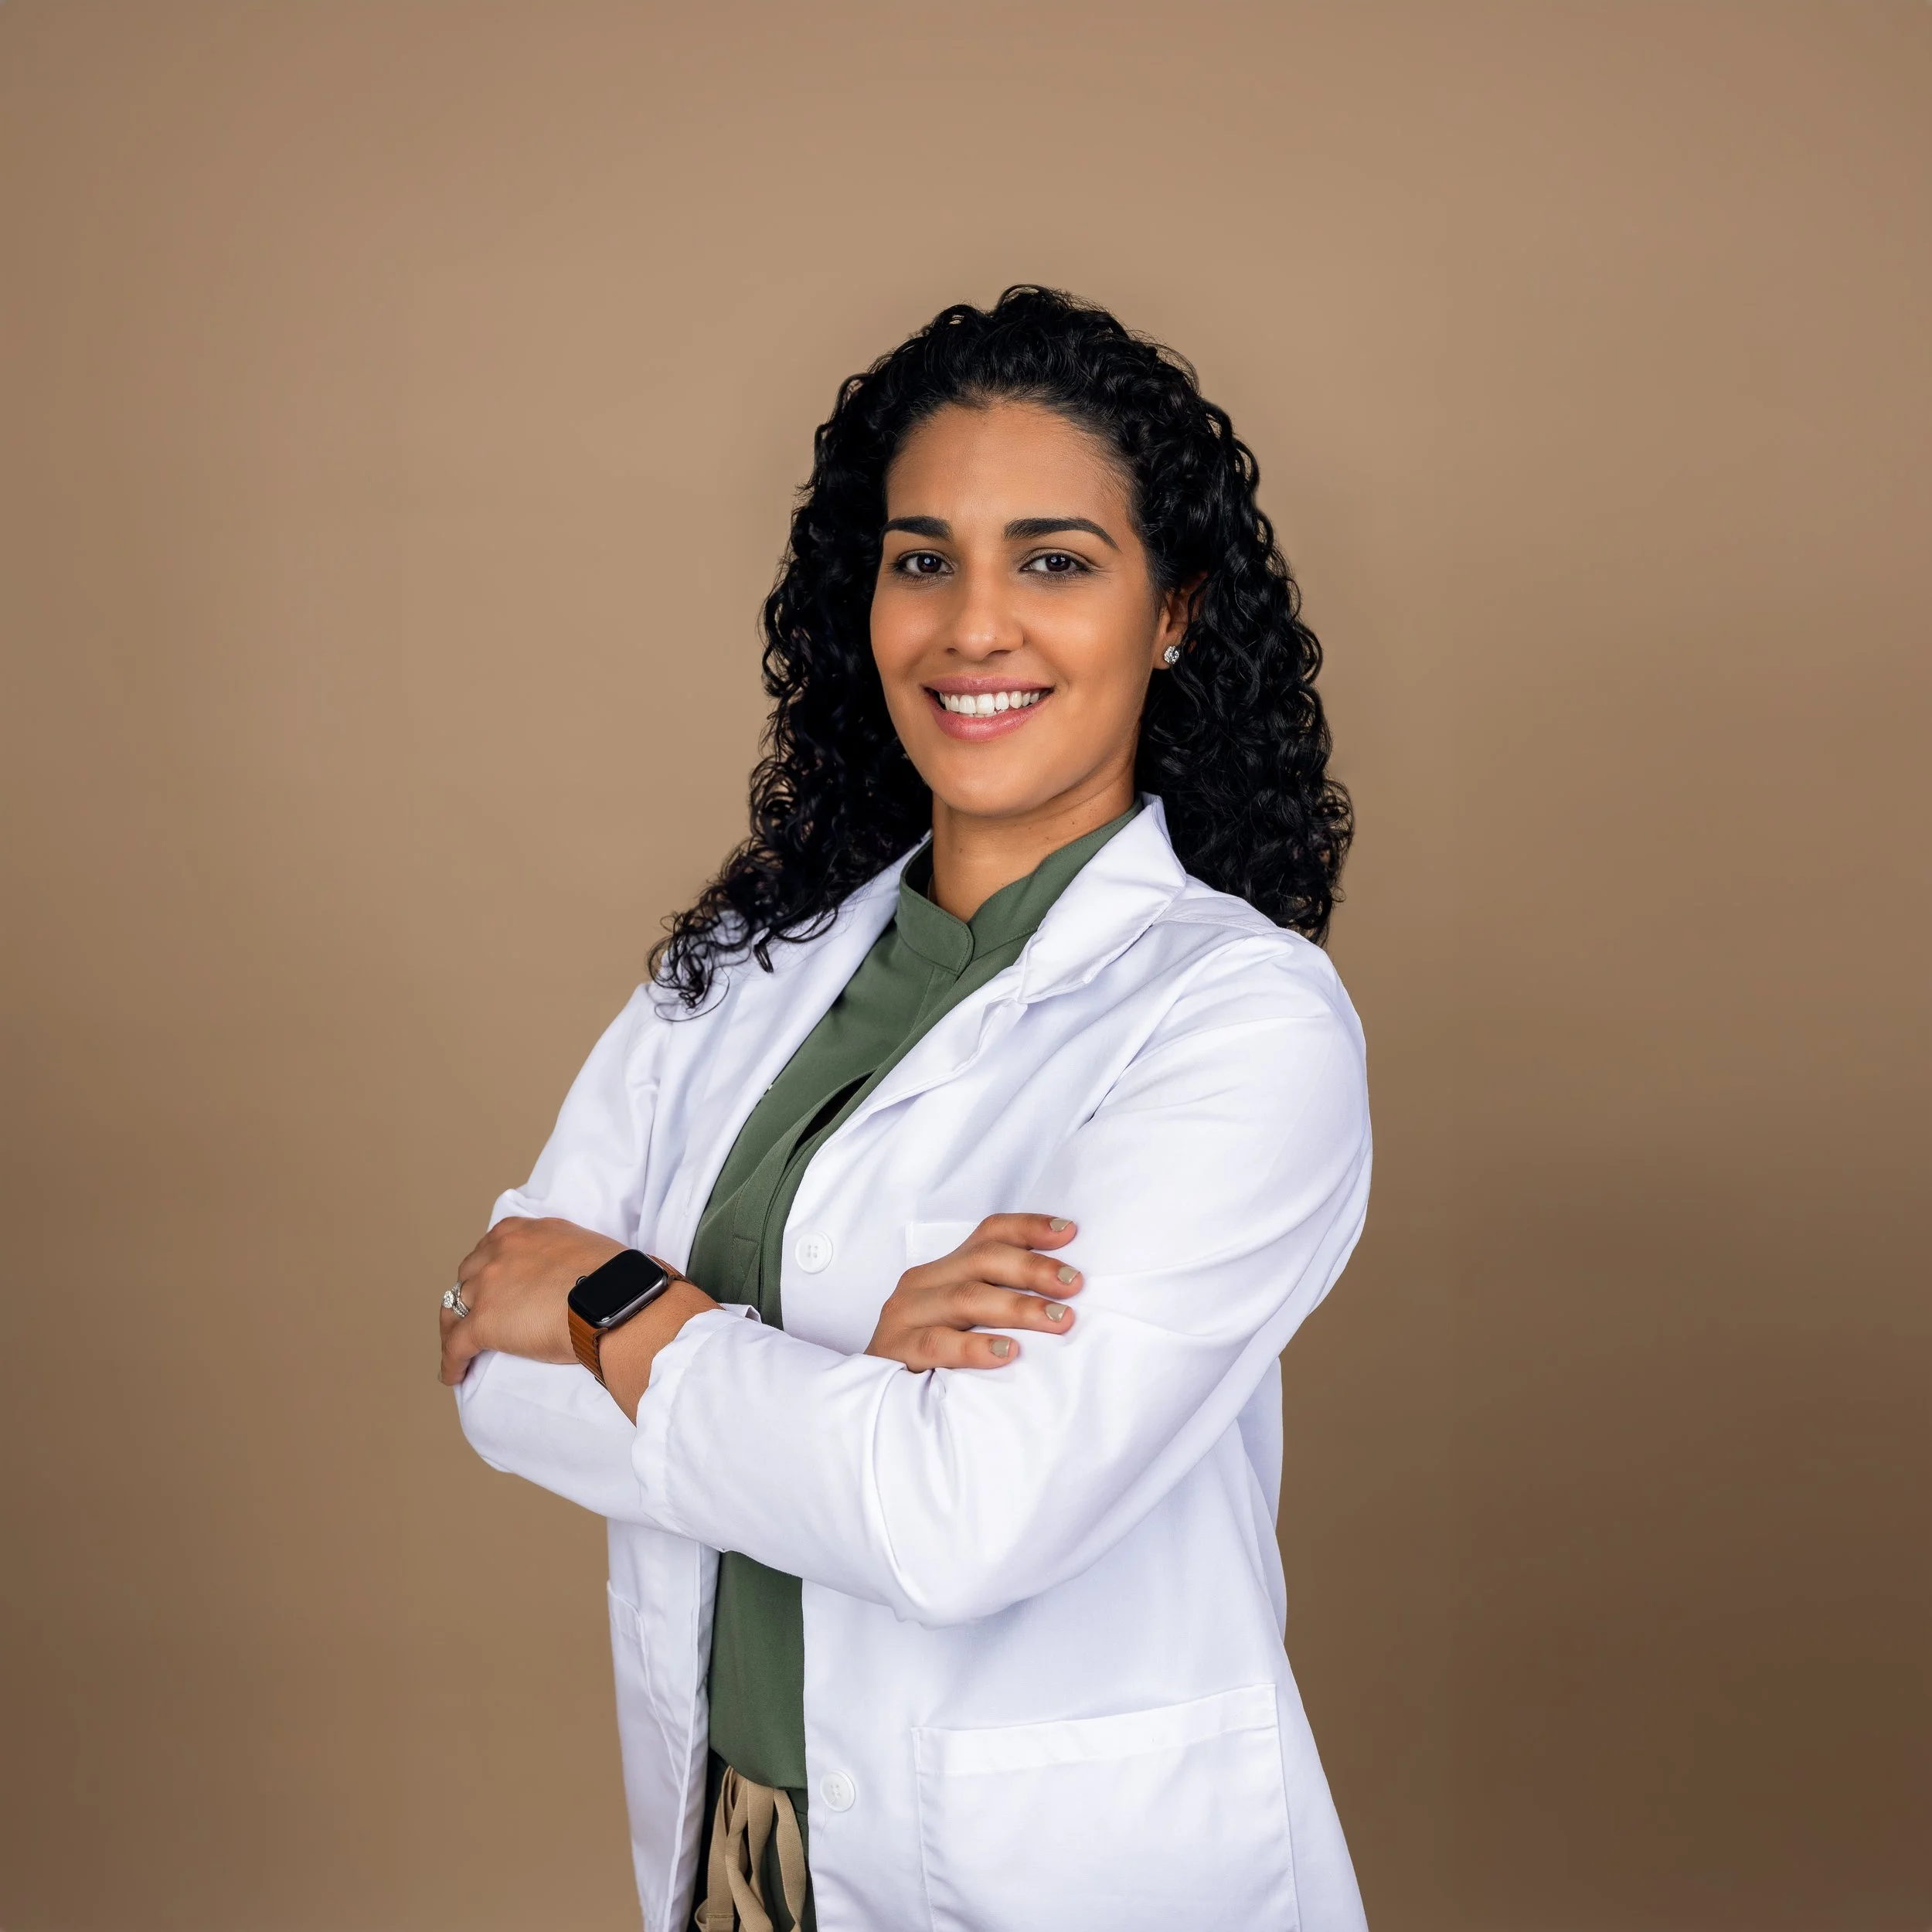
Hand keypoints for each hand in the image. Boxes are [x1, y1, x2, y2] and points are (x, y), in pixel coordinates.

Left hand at [438, 1215, 623, 1386]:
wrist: (611, 1299)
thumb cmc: (610, 1274)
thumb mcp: (577, 1243)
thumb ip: (555, 1251)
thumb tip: (562, 1270)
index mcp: (518, 1232)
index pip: (489, 1250)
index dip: (488, 1269)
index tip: (492, 1283)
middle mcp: (496, 1253)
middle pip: (467, 1277)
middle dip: (469, 1295)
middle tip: (477, 1314)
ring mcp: (485, 1288)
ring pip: (453, 1310)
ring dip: (455, 1328)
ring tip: (459, 1348)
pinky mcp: (482, 1325)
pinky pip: (455, 1347)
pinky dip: (451, 1363)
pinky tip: (454, 1375)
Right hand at [865, 1214, 1081, 1370]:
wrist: (874, 1397)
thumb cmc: (933, 1359)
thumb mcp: (967, 1321)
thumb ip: (1002, 1303)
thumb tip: (1066, 1297)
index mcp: (945, 1269)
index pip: (989, 1234)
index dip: (1029, 1228)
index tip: (1071, 1232)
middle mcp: (924, 1282)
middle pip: (983, 1259)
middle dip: (1034, 1269)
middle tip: (1075, 1284)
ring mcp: (905, 1314)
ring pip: (966, 1298)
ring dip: (1018, 1307)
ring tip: (1058, 1320)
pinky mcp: (894, 1349)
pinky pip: (938, 1343)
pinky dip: (974, 1347)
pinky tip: (1007, 1354)